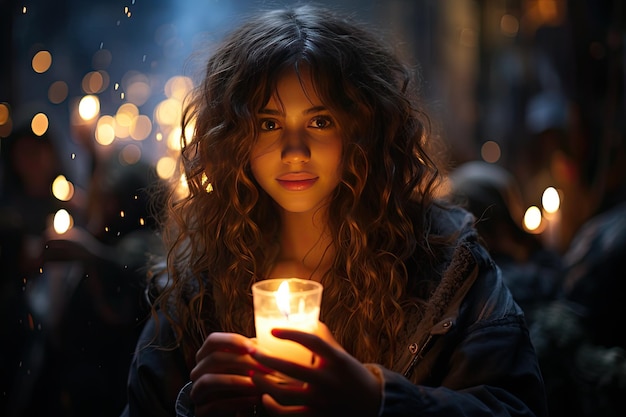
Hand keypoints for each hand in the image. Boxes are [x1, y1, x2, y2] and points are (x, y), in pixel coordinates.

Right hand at [190, 332, 266, 416]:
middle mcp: (198, 371)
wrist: (236, 409)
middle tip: (265, 368)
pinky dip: (237, 401)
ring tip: (258, 384)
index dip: (232, 341)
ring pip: (210, 380)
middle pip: (214, 358)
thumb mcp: (247, 365)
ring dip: (236, 381)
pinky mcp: (200, 410)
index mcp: (206, 355)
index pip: (213, 340)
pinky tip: (254, 400)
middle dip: (242, 362)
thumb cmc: (243, 382)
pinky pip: (215, 404)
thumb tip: (257, 343)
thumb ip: (250, 353)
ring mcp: (197, 390)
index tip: (254, 348)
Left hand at [249, 323, 381, 416]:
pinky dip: (272, 407)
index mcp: (337, 360)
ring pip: (285, 394)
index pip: (312, 342)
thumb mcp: (340, 354)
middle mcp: (330, 381)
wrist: (372, 404)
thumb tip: (303, 318)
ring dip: (264, 382)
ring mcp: (322, 401)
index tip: (272, 330)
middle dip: (267, 359)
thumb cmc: (350, 373)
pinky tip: (264, 397)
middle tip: (252, 351)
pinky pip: (288, 415)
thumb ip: (323, 338)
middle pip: (292, 368)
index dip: (291, 333)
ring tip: (252, 372)